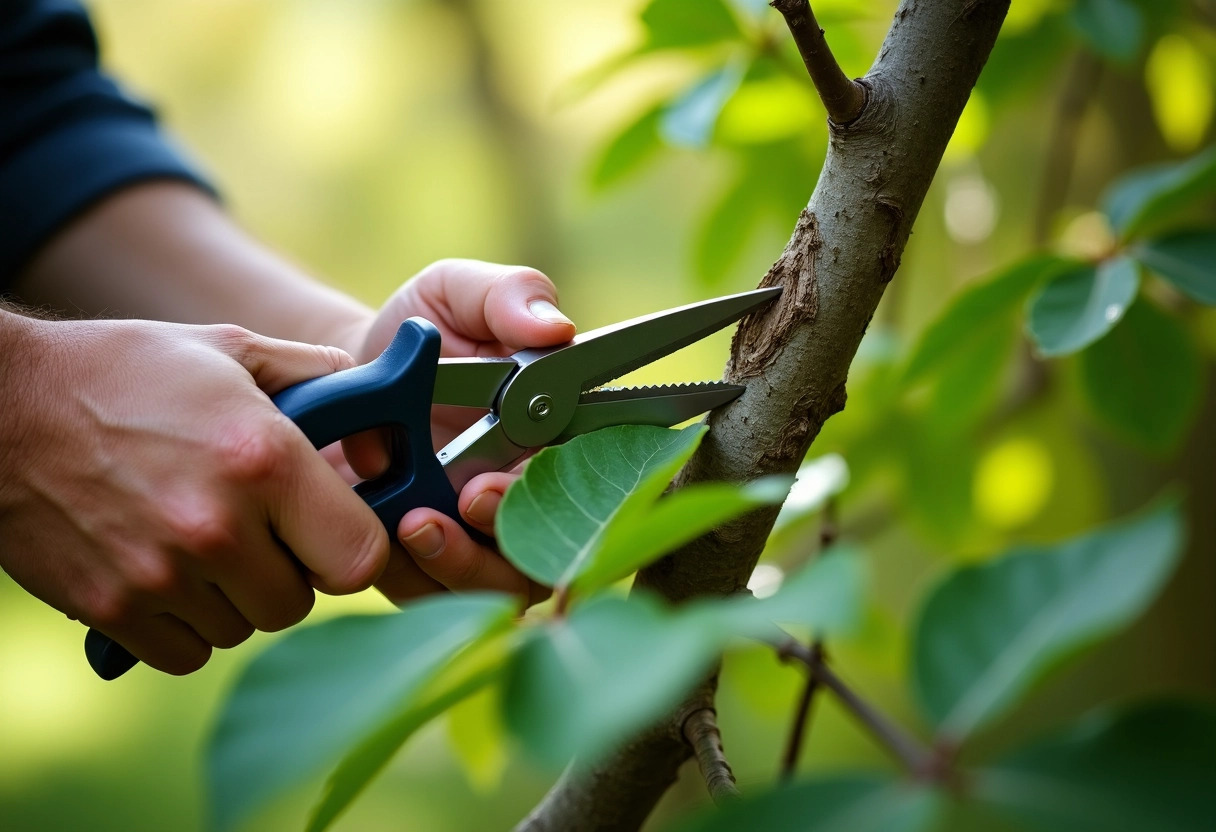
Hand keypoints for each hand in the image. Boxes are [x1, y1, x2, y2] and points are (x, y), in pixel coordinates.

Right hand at [0, 315, 388, 673]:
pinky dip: (184, 625)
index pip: (361, 558)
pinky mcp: (112, 611)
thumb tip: (371, 389)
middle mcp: (218, 528)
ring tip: (200, 539)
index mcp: (264, 460)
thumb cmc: (122, 372)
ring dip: (234, 596)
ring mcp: (162, 577)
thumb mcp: (227, 349)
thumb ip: (313, 372)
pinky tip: (166, 571)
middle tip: (257, 528)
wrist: (1, 407)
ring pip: (242, 627)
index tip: (331, 528)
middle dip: (288, 570)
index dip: (353, 546)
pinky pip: (186, 652)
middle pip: (299, 601)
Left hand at [340, 259, 575, 605]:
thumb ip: (507, 296)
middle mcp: (532, 496)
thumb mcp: (457, 294)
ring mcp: (483, 541)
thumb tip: (557, 327)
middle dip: (513, 530)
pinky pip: (435, 599)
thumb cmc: (418, 332)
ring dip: (463, 563)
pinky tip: (385, 534)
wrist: (345, 379)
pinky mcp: (429, 572)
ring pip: (500, 585)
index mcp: (559, 437)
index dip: (585, 488)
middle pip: (554, 548)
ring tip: (416, 521)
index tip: (529, 469)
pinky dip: (413, 574)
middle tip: (470, 496)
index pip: (602, 476)